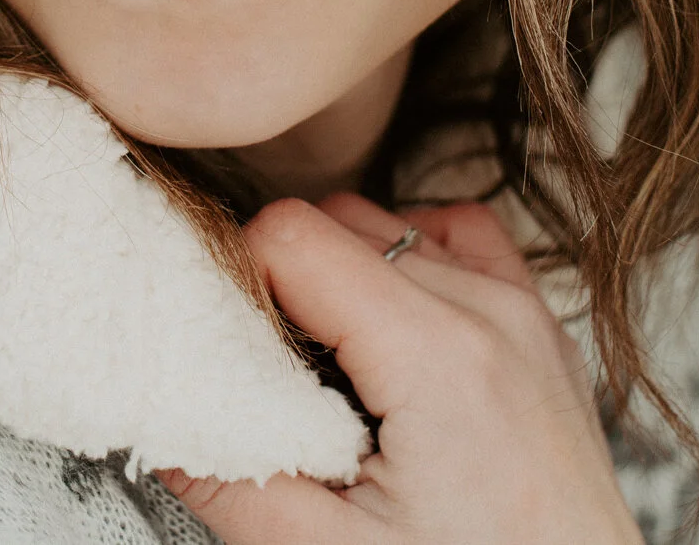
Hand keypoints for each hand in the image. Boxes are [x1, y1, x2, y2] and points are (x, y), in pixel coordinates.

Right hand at [156, 194, 644, 544]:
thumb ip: (228, 477)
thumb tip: (158, 415)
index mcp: (437, 356)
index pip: (290, 234)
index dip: (237, 280)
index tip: (230, 344)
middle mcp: (489, 313)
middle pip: (334, 220)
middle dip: (282, 284)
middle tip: (276, 380)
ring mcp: (523, 312)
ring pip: (390, 221)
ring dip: (343, 274)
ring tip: (336, 370)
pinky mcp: (540, 327)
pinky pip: (461, 238)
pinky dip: (412, 261)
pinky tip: (391, 333)